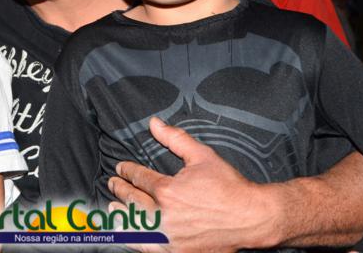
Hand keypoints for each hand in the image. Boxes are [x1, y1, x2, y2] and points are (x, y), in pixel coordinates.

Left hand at [108, 117, 278, 252]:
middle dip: (120, 189)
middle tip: (113, 183)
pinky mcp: (175, 251)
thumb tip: (154, 122)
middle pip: (133, 200)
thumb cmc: (229, 187)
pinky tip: (124, 233)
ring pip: (134, 224)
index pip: (139, 178)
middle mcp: (164, 215)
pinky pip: (145, 246)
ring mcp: (168, 236)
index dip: (127, 171)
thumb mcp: (202, 155)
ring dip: (120, 214)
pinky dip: (131, 238)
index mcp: (167, 190)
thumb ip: (175, 138)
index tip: (121, 168)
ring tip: (112, 206)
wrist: (251, 218)